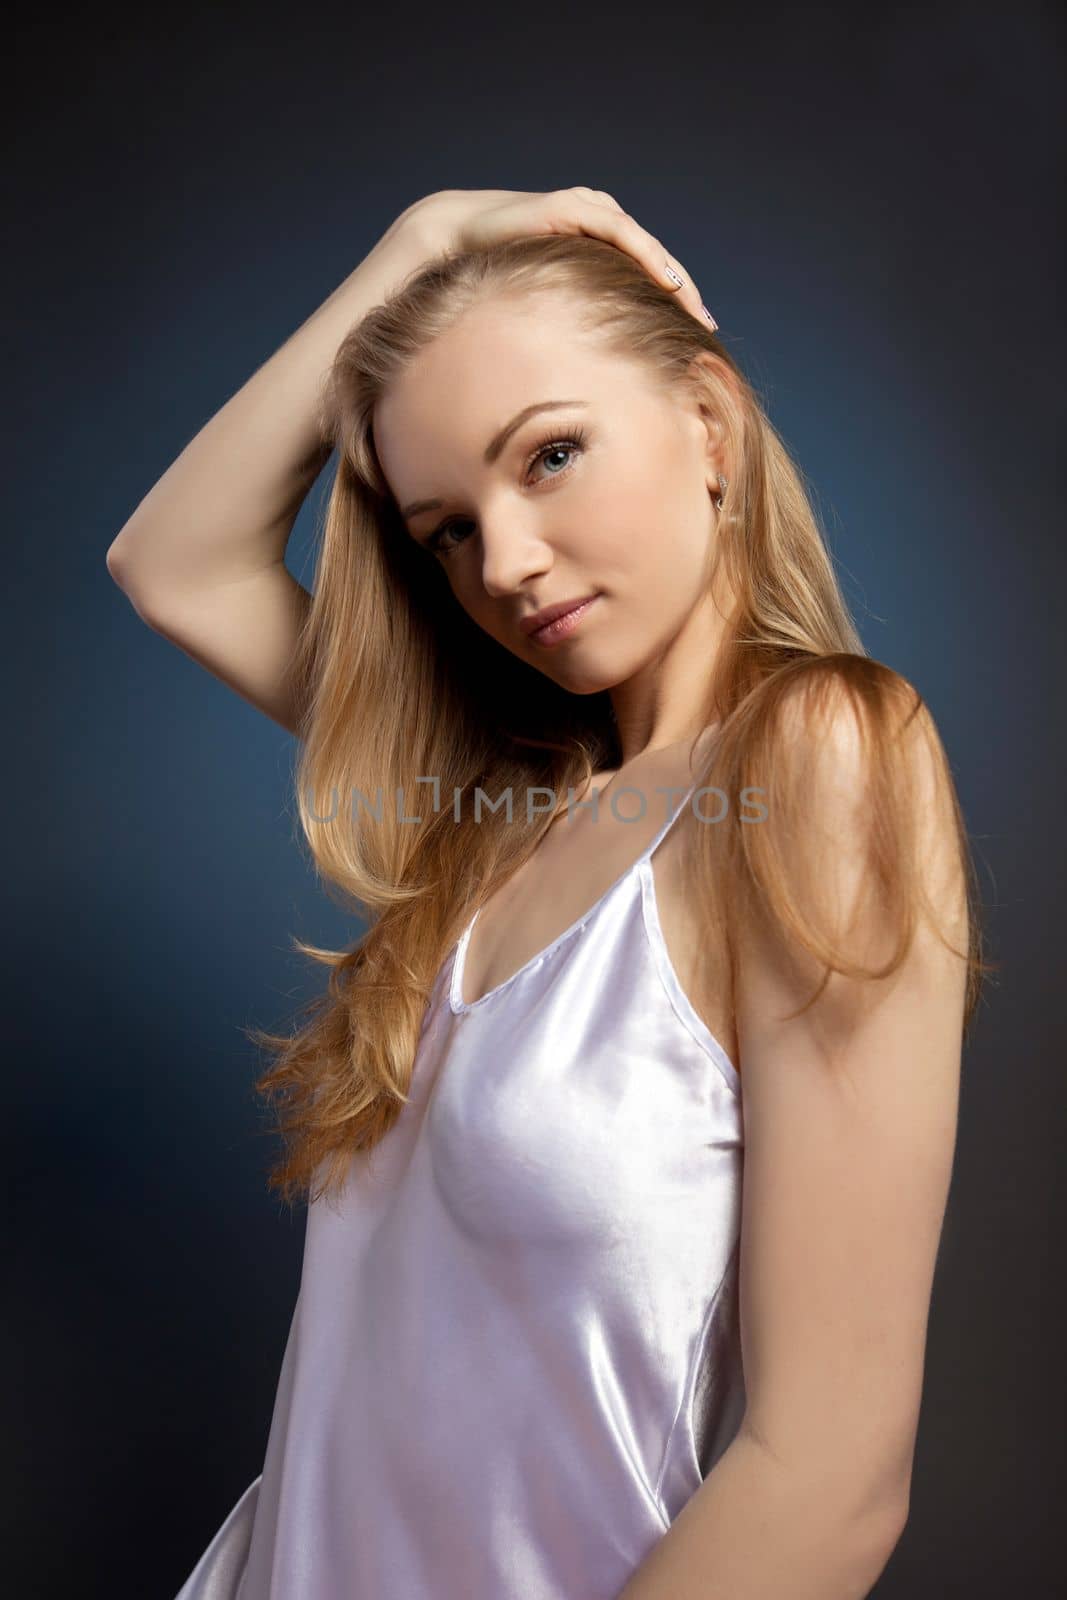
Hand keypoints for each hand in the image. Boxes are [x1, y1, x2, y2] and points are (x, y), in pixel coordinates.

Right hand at [389, 186, 712, 327]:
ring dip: (673, 277)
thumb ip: (564, 318)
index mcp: (592, 240)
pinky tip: (666, 282)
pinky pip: (621, 233)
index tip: (690, 332)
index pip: (641, 270)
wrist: (453, 239)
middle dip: (681, 292)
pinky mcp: (573, 208)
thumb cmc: (491, 273)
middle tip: (705, 326)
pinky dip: (647, 256)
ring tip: (693, 308)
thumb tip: (574, 366)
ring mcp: (586, 209)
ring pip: (644, 245)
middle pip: (652, 258)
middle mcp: (596, 218)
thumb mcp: (540, 302)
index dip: (669, 298)